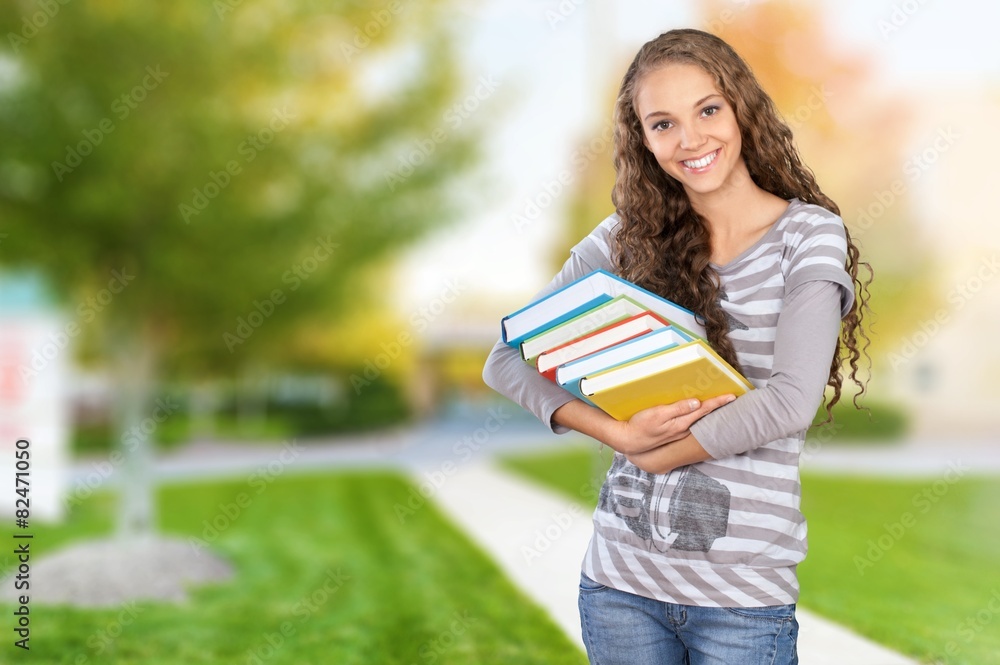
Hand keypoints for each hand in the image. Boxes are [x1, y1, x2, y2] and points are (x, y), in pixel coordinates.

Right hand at [613, 394, 735, 454]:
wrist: (629, 440)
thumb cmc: (641, 426)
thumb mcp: (658, 415)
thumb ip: (678, 409)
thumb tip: (697, 402)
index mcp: (682, 423)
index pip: (704, 410)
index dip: (718, 402)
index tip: (732, 396)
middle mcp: (684, 429)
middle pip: (705, 414)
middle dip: (718, 406)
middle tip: (731, 397)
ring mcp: (679, 432)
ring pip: (698, 419)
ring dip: (708, 410)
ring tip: (719, 402)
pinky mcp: (673, 432)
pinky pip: (690, 422)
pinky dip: (698, 415)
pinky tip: (698, 411)